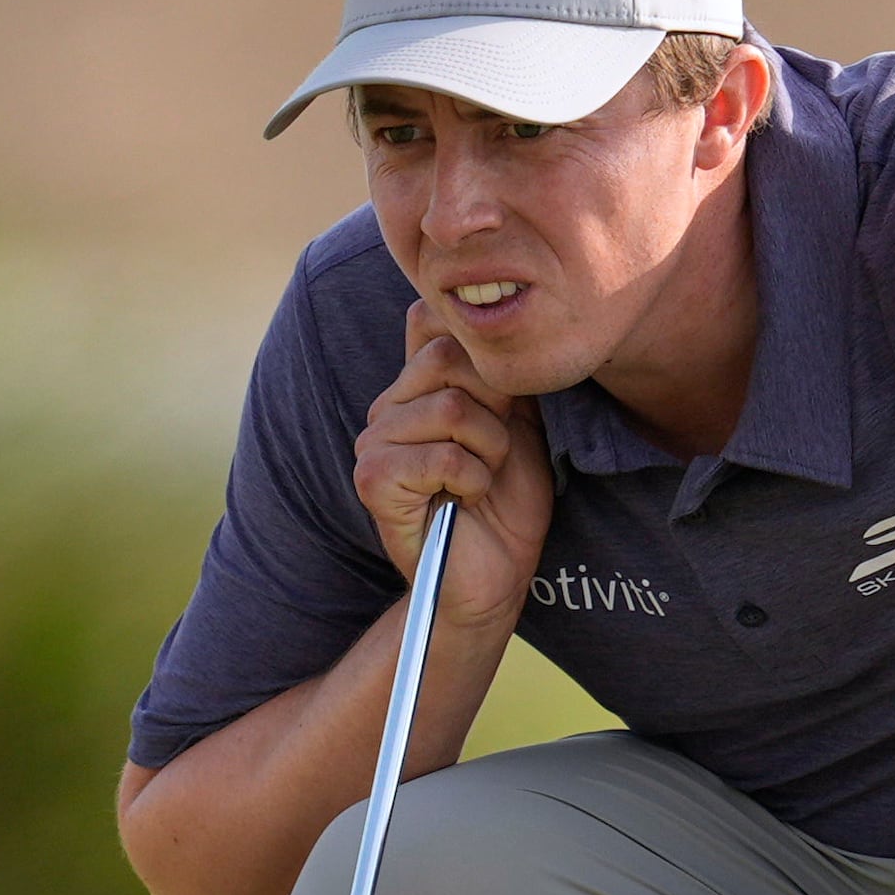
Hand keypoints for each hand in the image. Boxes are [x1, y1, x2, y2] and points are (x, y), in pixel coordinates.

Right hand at [352, 299, 553, 627]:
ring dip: (490, 450)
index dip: (483, 352)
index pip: (432, 321)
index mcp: (416, 386)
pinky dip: (472, 479)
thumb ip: (505, 370)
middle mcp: (387, 406)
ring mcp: (373, 441)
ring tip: (481, 479)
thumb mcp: (521, 421)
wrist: (494, 576)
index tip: (506, 403)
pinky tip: (464, 500)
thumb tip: (510, 317)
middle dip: (497, 407)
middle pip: (449, 357)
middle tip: (496, 453)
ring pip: (452, 407)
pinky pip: (442, 455)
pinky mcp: (372, 479)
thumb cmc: (507, 502)